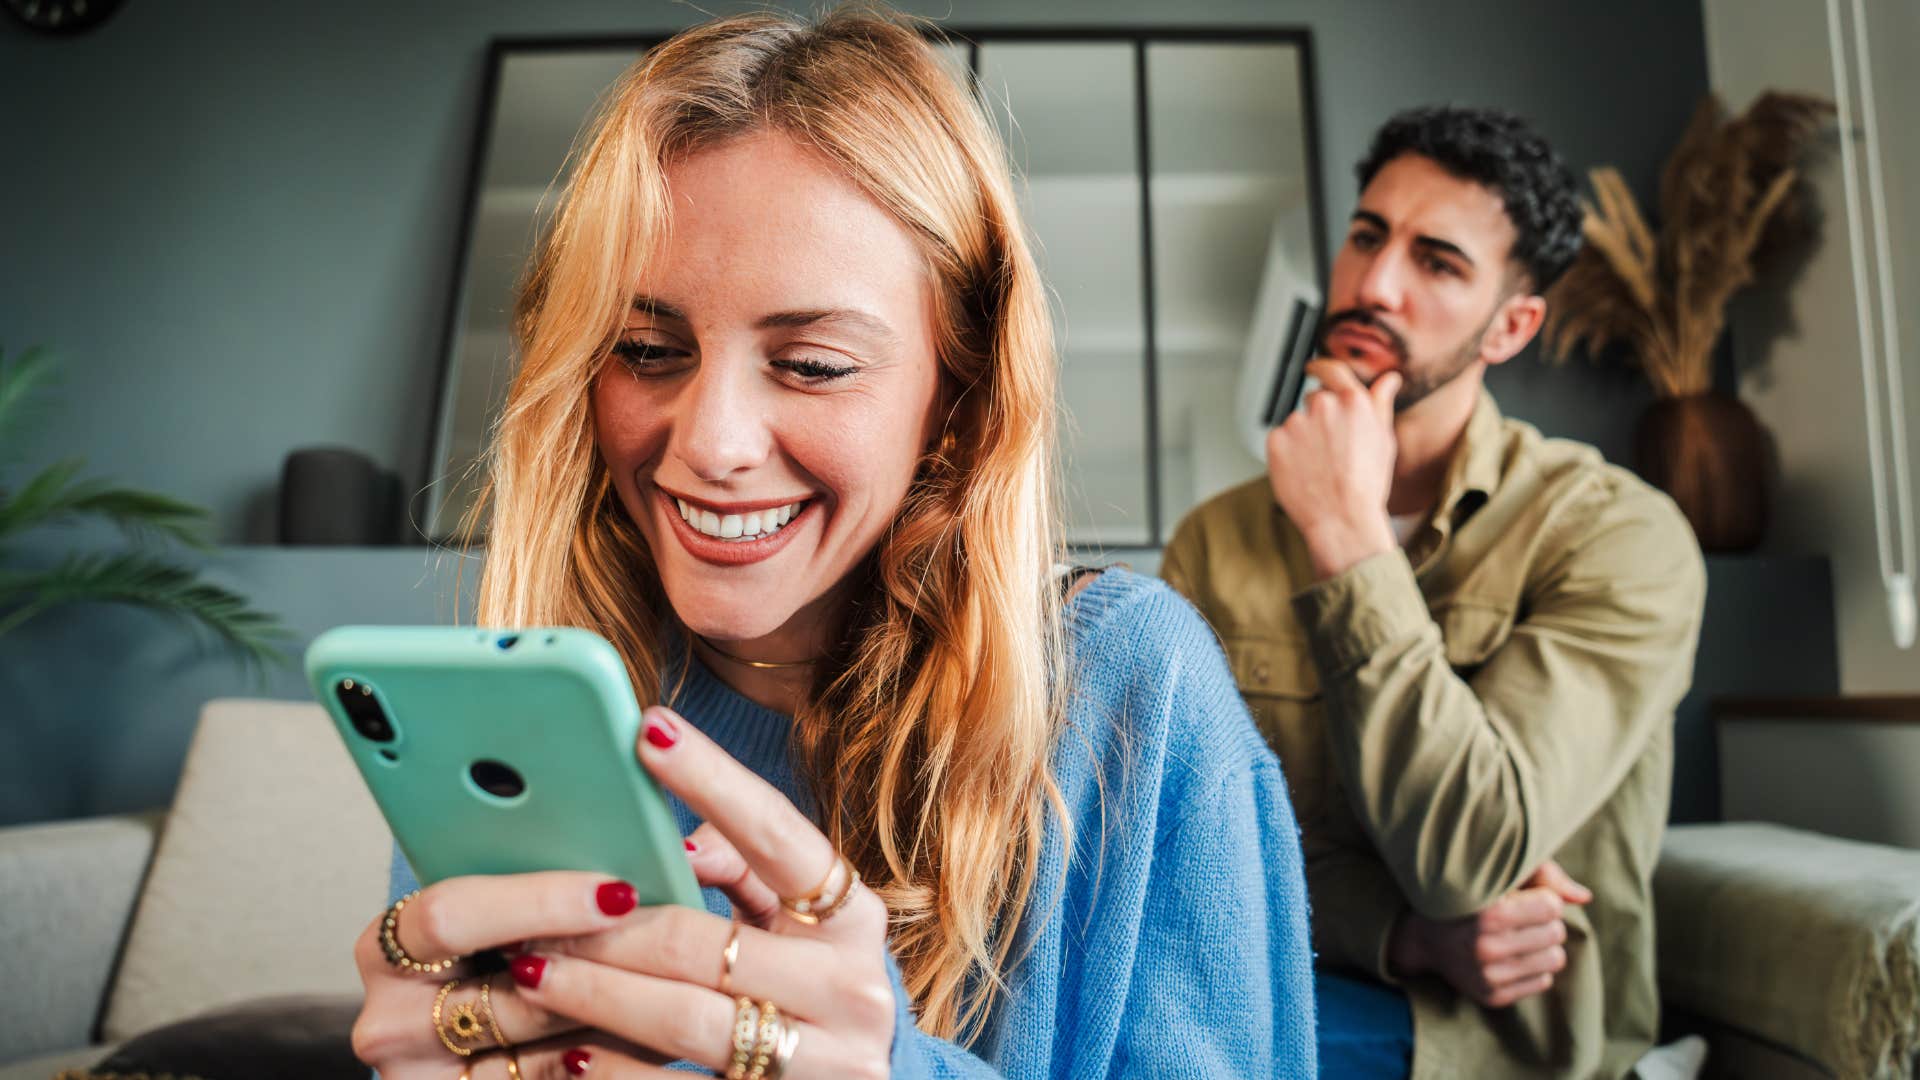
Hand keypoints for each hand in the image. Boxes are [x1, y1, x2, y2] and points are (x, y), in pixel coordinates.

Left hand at [349, 704, 895, 1078]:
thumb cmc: (812, 993)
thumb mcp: (799, 928)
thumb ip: (748, 873)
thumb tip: (679, 843)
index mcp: (853, 915)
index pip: (778, 834)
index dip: (713, 779)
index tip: (648, 730)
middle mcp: (852, 983)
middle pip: (707, 941)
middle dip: (611, 924)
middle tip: (537, 908)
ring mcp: (828, 1058)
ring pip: (686, 1019)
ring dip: (597, 994)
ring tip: (530, 971)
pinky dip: (617, 1070)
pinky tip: (568, 1055)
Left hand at [1266, 360, 1402, 579]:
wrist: (1341, 519)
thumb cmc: (1366, 484)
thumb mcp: (1383, 440)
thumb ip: (1381, 403)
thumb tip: (1390, 378)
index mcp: (1353, 400)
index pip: (1331, 369)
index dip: (1320, 367)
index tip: (1313, 368)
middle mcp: (1323, 405)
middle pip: (1314, 399)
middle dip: (1320, 418)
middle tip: (1331, 449)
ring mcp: (1297, 422)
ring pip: (1297, 422)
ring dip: (1304, 436)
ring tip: (1319, 466)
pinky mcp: (1276, 440)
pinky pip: (1280, 439)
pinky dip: (1287, 452)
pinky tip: (1304, 471)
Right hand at [1386, 861, 1590, 1008]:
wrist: (1424, 938)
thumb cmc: (1467, 898)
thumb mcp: (1497, 875)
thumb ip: (1544, 877)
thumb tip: (1585, 898)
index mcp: (1487, 913)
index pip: (1552, 906)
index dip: (1543, 898)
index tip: (1525, 896)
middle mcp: (1486, 948)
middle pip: (1556, 933)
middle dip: (1544, 922)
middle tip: (1521, 917)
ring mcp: (1488, 976)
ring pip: (1555, 960)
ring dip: (1543, 946)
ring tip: (1520, 936)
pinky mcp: (1492, 997)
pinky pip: (1542, 982)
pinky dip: (1533, 967)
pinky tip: (1512, 956)